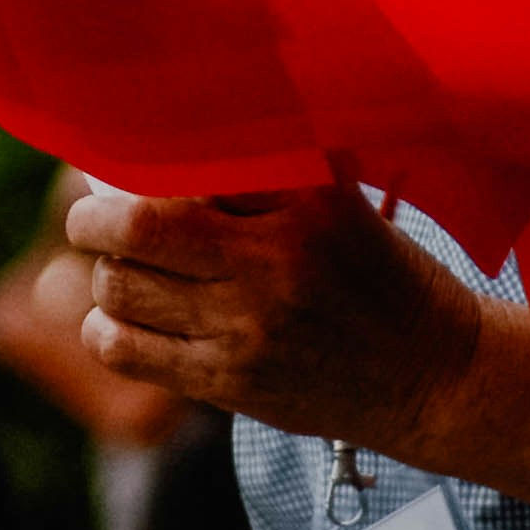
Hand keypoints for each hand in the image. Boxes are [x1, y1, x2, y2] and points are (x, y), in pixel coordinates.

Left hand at [71, 183, 488, 461]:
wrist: (437, 377)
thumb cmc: (383, 279)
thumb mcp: (343, 207)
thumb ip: (266, 175)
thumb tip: (171, 146)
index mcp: (307, 200)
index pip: (192, 162)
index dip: (139, 161)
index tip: (124, 163)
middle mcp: (273, 261)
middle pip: (137, 227)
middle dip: (94, 219)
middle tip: (92, 218)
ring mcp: (249, 328)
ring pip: (121, 290)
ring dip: (108, 275)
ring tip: (124, 271)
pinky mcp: (232, 383)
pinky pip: (127, 352)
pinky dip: (108, 331)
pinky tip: (126, 321)